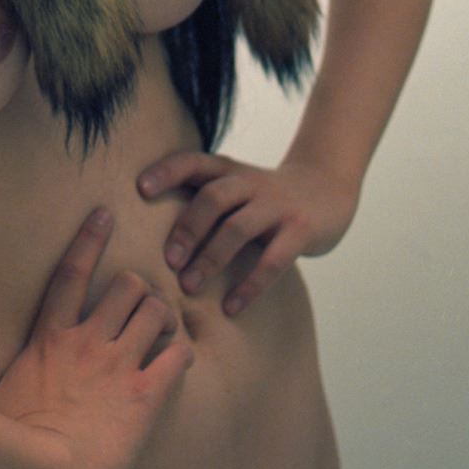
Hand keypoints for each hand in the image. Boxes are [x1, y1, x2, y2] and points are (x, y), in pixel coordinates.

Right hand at [0, 207, 192, 468]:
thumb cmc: (2, 445)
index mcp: (49, 339)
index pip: (72, 272)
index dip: (90, 239)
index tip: (106, 213)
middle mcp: (89, 343)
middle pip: (128, 286)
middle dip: (136, 290)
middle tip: (135, 307)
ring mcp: (119, 366)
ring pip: (157, 311)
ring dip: (161, 317)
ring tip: (159, 329)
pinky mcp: (146, 395)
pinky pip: (180, 355)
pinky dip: (183, 351)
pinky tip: (178, 358)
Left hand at [136, 152, 359, 316]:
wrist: (328, 190)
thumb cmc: (265, 198)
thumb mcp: (236, 186)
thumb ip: (202, 198)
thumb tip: (148, 233)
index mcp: (229, 171)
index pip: (193, 161)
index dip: (166, 171)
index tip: (140, 189)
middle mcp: (251, 183)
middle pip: (213, 197)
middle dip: (187, 228)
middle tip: (168, 261)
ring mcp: (278, 205)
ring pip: (238, 228)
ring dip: (211, 259)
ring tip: (189, 287)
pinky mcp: (301, 230)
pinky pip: (273, 260)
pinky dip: (250, 285)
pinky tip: (231, 307)